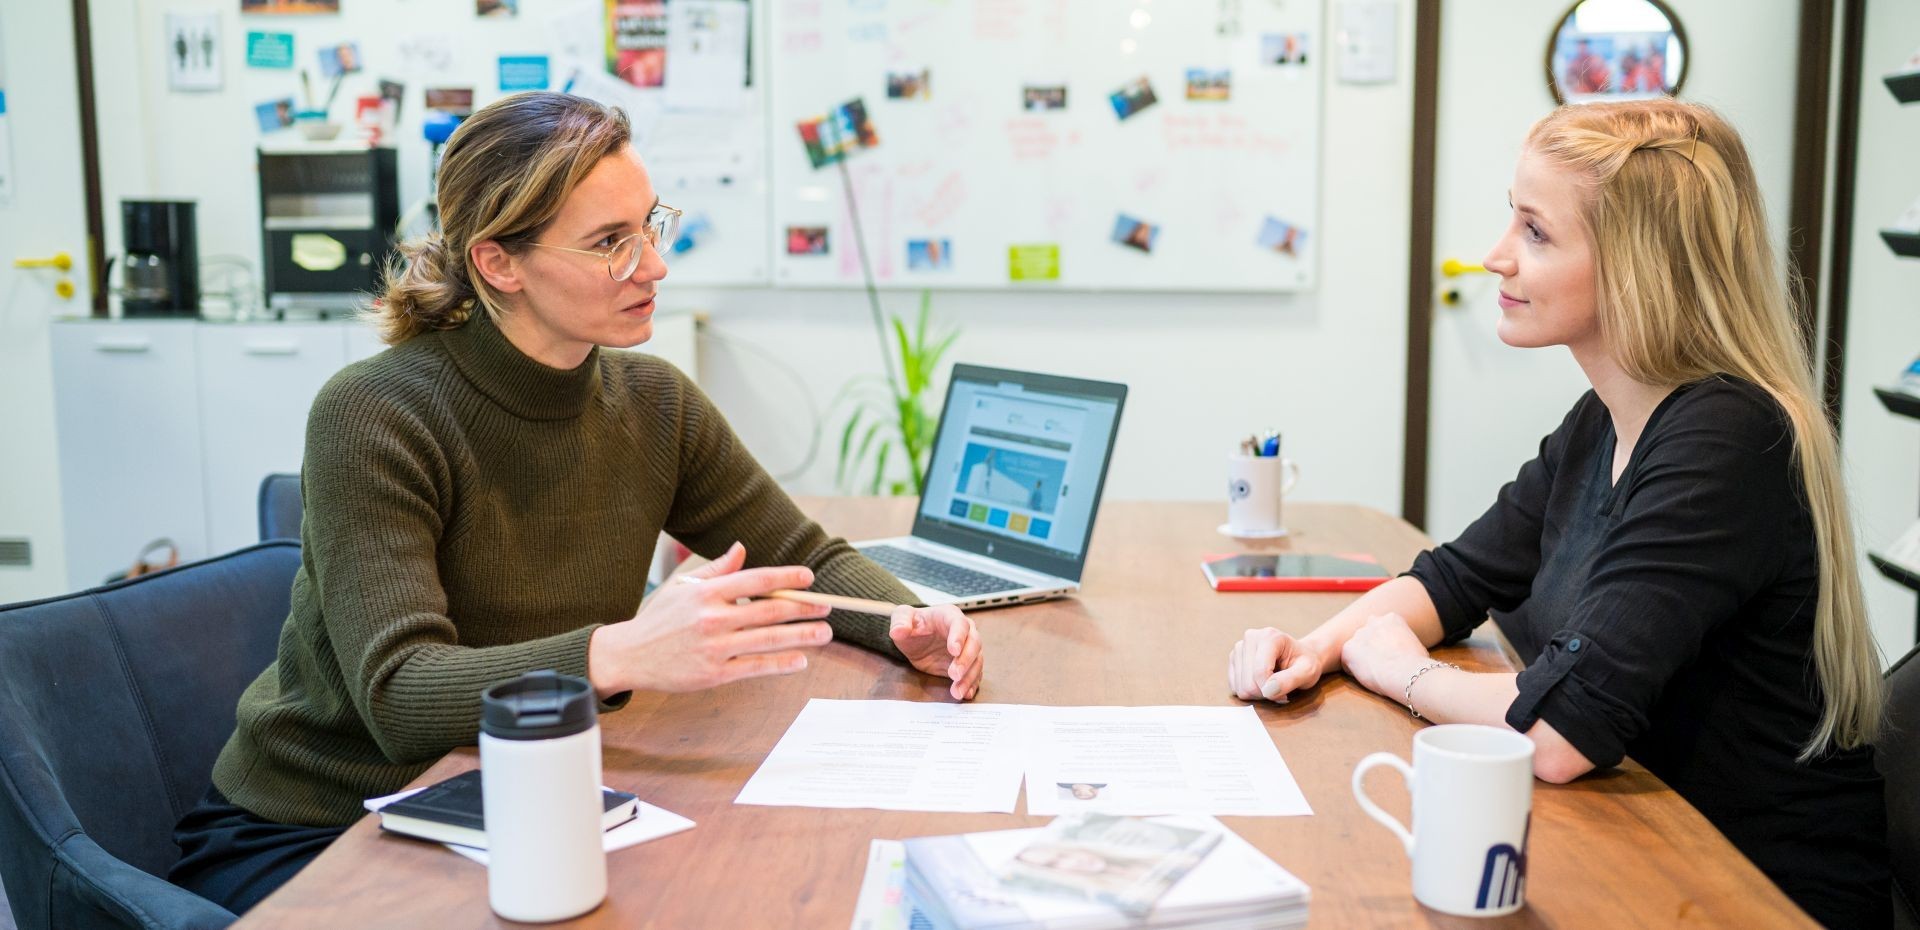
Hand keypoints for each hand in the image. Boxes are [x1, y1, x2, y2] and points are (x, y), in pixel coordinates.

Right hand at [587, 542, 832, 697]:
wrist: (628, 655)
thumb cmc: (659, 619)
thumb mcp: (683, 588)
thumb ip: (717, 569)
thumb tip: (742, 548)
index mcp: (706, 592)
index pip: (755, 580)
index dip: (786, 578)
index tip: (809, 578)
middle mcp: (712, 618)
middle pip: (768, 611)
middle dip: (803, 609)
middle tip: (827, 607)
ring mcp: (714, 648)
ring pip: (767, 640)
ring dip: (801, 636)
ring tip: (824, 633)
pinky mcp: (714, 674)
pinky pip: (755, 667)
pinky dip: (780, 664)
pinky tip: (800, 660)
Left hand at [888, 604, 982, 700]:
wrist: (916, 638)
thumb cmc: (913, 624)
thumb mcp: (901, 617)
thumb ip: (900, 621)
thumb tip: (898, 630)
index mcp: (950, 616)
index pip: (960, 624)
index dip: (958, 637)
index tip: (953, 651)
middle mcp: (965, 631)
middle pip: (974, 644)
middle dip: (966, 660)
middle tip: (954, 675)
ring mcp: (967, 648)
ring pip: (976, 661)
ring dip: (968, 677)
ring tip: (957, 691)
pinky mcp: (966, 664)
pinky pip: (974, 674)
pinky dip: (971, 684)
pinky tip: (966, 693)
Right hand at [1228, 627, 1327, 702]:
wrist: (1298, 656)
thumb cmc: (1305, 663)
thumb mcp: (1308, 672)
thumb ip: (1290, 680)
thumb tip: (1268, 691)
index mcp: (1269, 637)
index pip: (1260, 672)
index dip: (1271, 690)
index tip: (1285, 694)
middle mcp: (1250, 637)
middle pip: (1248, 682)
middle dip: (1264, 693)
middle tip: (1279, 690)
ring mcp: (1239, 647)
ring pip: (1240, 687)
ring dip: (1257, 693)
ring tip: (1271, 685)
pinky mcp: (1233, 659)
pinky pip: (1235, 687)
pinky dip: (1249, 691)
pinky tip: (1261, 683)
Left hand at [1339, 612, 1430, 696]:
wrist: (1404, 671)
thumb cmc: (1416, 663)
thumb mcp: (1415, 644)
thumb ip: (1404, 641)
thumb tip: (1407, 651)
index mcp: (1392, 618)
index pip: (1382, 627)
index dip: (1385, 642)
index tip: (1389, 654)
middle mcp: (1373, 621)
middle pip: (1367, 633)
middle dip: (1370, 646)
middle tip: (1379, 661)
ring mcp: (1359, 634)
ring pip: (1356, 647)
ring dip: (1361, 657)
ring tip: (1374, 671)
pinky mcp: (1348, 649)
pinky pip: (1347, 661)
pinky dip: (1353, 670)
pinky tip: (1366, 676)